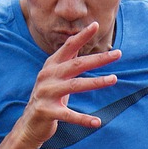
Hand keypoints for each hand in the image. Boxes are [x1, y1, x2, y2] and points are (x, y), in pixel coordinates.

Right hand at [17, 23, 121, 147]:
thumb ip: (66, 62)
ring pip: (76, 85)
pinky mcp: (47, 112)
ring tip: (114, 79)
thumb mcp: (55, 77)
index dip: (82, 36)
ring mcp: (46, 93)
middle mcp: (48, 76)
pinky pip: (69, 115)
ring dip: (97, 82)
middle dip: (99, 58)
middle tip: (118, 54)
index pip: (68, 47)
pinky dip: (84, 119)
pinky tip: (97, 122)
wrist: (29, 123)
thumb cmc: (48, 98)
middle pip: (77, 64)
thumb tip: (78, 43)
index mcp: (51, 66)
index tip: (96, 25)